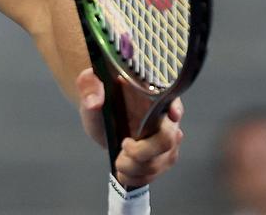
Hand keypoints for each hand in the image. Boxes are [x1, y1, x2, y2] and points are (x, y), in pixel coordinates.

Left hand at [76, 68, 183, 188]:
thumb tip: (94, 102)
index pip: (172, 101)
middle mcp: (164, 119)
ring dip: (136, 168)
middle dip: (143, 151)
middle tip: (124, 146)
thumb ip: (89, 88)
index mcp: (152, 96)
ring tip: (119, 161)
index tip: (172, 115)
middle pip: (167, 140)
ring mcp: (164, 141)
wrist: (101, 118)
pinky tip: (124, 173)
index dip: (176, 109)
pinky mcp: (159, 159)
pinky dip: (137, 178)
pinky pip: (156, 174)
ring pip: (161, 161)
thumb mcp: (90, 86)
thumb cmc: (100, 98)